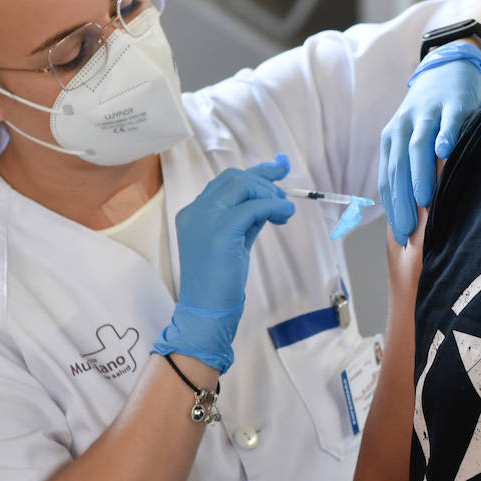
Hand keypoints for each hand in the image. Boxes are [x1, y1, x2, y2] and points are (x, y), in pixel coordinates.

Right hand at [152, 155, 295, 371]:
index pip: (226, 182)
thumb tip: (269, 200)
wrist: (206, 312)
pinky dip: (274, 206)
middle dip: (265, 180)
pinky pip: (254, 206)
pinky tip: (285, 214)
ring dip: (269, 194)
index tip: (279, 168)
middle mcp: (196, 210)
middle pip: (235, 178)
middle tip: (286, 198)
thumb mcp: (233, 242)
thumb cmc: (219, 283)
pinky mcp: (220, 230)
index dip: (256, 172)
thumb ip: (246, 219)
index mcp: (194, 213)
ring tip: (283, 213)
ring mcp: (205, 218)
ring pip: (243, 184)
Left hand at [379, 46, 480, 244]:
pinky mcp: (452, 104)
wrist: (448, 71)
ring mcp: (427, 114)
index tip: (400, 235)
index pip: (388, 179)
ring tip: (425, 200)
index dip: (392, 208)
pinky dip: (446, 136)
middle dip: (403, 200)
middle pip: (399, 166)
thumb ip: (410, 170)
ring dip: (419, 174)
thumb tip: (413, 216)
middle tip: (411, 229)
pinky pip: (447, 121)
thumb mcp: (413, 140)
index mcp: (391, 140)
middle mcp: (404, 127)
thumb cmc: (431, 119)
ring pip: (418, 146)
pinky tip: (446, 152)